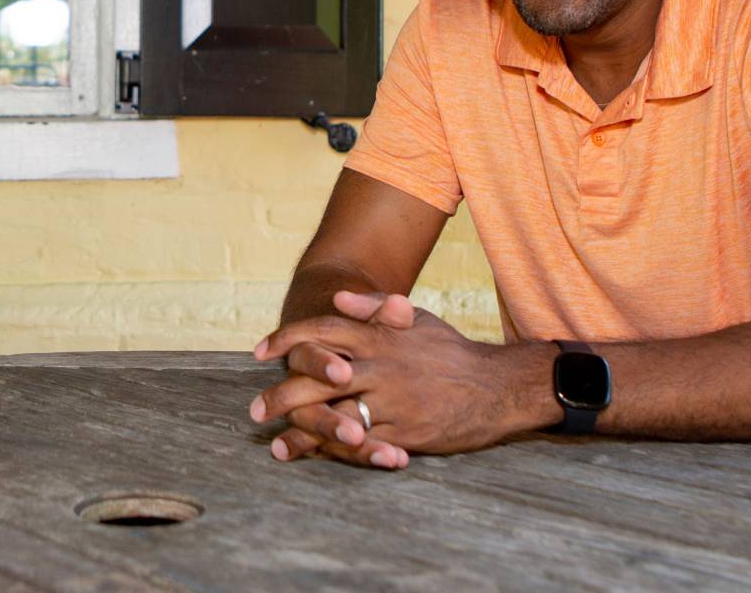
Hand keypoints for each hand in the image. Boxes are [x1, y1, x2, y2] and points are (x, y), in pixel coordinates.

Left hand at [252, 290, 547, 465]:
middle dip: (281, 395)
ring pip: (335, 416)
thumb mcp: (415, 318)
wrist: (495, 387)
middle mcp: (380, 368)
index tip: (259, 351)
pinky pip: (361, 444)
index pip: (322, 330)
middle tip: (255, 410)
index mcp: (379, 337)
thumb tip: (336, 294)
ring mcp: (391, 403)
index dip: (286, 339)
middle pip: (317, 379)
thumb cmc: (449, 351)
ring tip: (276, 446)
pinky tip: (314, 457)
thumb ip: (374, 305)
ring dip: (301, 432)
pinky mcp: (403, 434)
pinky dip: (336, 451)